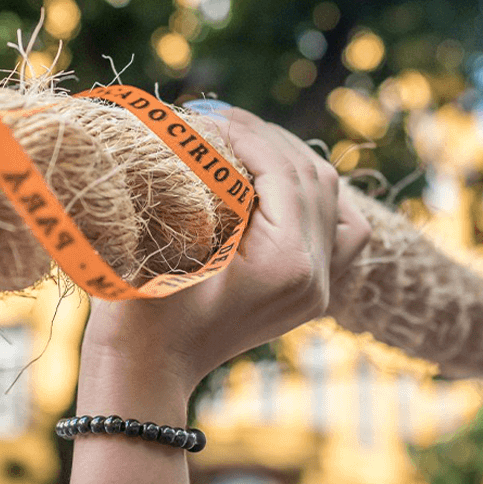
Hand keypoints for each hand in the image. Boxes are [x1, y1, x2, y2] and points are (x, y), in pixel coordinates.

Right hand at [80, 103, 371, 398]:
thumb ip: (200, 184)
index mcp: (286, 262)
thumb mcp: (167, 238)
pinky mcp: (310, 294)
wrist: (149, 370)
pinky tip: (282, 182)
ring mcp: (318, 289)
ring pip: (333, 200)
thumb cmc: (142, 309)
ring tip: (246, 140)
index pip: (281, 171)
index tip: (208, 113)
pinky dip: (316, 199)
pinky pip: (339, 232)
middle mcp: (315, 276)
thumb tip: (208, 130)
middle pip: (313, 179)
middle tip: (222, 119)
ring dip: (290, 162)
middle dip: (267, 139)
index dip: (245, 133)